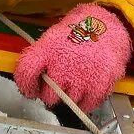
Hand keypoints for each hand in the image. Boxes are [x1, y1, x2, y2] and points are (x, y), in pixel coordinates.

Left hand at [13, 4, 132, 111]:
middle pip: (48, 96)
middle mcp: (63, 65)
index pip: (26, 73)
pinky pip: (86, 106)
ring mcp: (82, 78)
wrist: (108, 27)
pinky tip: (85, 89)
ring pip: (67, 103)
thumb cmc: (77, 33)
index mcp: (48, 49)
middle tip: (58, 85)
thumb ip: (41, 59)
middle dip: (51, 94)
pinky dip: (84, 102)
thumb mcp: (54, 37)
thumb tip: (35, 83)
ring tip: (75, 81)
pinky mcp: (99, 87)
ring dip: (69, 97)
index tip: (30, 90)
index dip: (25, 86)